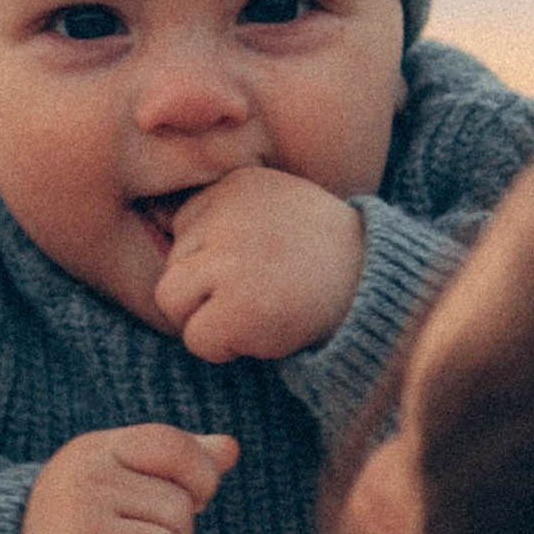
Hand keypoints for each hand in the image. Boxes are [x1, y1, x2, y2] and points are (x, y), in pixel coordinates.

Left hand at [153, 164, 365, 361]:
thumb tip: (154, 222)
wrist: (378, 288)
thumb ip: (224, 214)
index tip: (257, 265)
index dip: (212, 259)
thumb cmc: (324, 256)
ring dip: (205, 318)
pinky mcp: (236, 307)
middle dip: (204, 290)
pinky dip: (223, 348)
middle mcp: (226, 215)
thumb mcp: (274, 208)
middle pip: (171, 265)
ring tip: (256, 310)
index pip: (182, 228)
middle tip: (261, 291)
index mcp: (234, 185)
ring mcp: (229, 260)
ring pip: (170, 299)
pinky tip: (262, 332)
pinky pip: (195, 339)